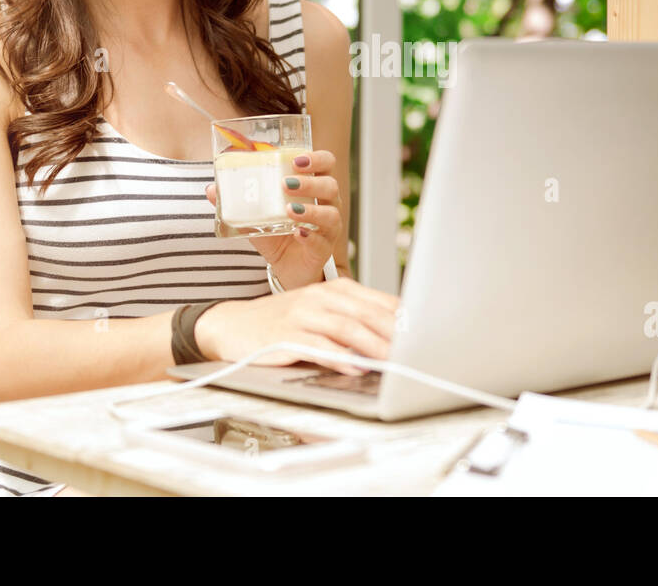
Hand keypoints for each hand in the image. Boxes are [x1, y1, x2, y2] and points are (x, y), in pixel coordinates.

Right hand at [194, 278, 400, 375]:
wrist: (232, 326)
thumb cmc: (282, 322)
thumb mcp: (321, 314)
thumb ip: (354, 321)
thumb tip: (396, 339)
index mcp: (336, 289)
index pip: (378, 302)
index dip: (403, 320)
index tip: (425, 336)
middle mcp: (321, 297)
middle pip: (367, 314)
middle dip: (394, 335)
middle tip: (416, 352)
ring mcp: (302, 314)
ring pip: (347, 329)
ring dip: (373, 347)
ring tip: (393, 362)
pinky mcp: (286, 335)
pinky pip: (318, 346)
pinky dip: (339, 357)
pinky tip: (355, 368)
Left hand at [205, 149, 342, 287]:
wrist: (286, 268)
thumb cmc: (277, 234)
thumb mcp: (256, 216)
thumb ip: (238, 202)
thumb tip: (211, 188)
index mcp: (313, 188)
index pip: (326, 165)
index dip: (317, 158)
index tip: (296, 159)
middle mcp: (327, 205)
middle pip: (331, 185)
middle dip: (310, 182)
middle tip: (286, 183)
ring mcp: (328, 229)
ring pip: (331, 214)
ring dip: (311, 209)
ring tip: (289, 209)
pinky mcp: (323, 250)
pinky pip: (322, 241)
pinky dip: (310, 236)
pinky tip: (298, 233)